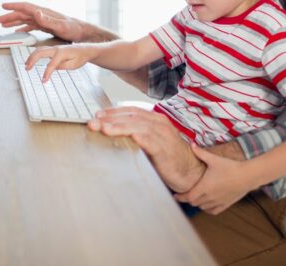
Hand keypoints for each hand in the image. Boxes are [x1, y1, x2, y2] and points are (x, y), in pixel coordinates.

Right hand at [0, 2, 89, 41]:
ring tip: (3, 25)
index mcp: (44, 12)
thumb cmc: (73, 29)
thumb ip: (48, 20)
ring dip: (13, 22)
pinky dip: (22, 28)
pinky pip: (30, 26)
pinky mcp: (45, 26)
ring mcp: (43, 20)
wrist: (81, 33)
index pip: (25, 7)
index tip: (3, 6)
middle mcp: (42, 15)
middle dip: (9, 16)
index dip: (14, 6)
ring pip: (25, 20)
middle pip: (22, 14)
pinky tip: (17, 32)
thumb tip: (36, 12)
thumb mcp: (60, 26)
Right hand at [25, 45, 95, 82]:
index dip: (47, 73)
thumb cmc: (80, 57)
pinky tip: (31, 61)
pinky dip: (35, 55)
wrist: (84, 50)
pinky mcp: (53, 50)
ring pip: (39, 50)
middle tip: (27, 69)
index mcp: (62, 53)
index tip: (43, 81)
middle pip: (40, 52)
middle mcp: (56, 49)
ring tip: (26, 65)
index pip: (52, 64)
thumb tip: (53, 68)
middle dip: (32, 60)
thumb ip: (62, 66)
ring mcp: (54, 48)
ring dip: (31, 57)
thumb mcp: (73, 65)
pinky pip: (42, 50)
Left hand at [86, 107, 204, 192]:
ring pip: (136, 125)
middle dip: (110, 118)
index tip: (98, 115)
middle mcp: (160, 123)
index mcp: (156, 120)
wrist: (193, 173)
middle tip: (92, 122)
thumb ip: (137, 138)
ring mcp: (163, 134)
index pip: (131, 111)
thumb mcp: (152, 145)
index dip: (113, 112)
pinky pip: (146, 138)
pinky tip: (120, 135)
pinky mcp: (164, 147)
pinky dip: (132, 135)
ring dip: (117, 125)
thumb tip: (113, 137)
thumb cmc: (171, 160)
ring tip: (101, 128)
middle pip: (131, 116)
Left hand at [174, 145, 257, 214]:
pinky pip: (213, 211)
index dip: (180, 197)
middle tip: (185, 193)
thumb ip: (201, 153)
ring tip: (196, 197)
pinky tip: (207, 203)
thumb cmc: (230, 167)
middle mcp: (209, 197)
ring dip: (198, 203)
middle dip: (188, 198)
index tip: (175, 196)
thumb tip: (191, 144)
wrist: (247, 176)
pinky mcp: (226, 204)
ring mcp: (217, 202)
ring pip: (202, 207)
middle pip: (194, 203)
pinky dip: (208, 208)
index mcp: (204, 187)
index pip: (188, 197)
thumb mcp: (214, 159)